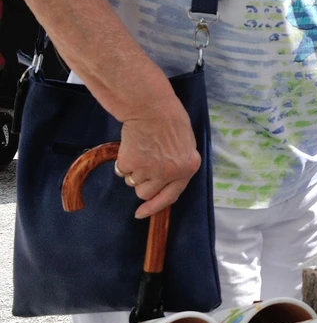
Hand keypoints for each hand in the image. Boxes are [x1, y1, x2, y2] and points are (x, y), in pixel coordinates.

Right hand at [116, 102, 201, 218]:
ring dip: (133, 170)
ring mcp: (149, 170)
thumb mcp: (185, 146)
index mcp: (187, 168)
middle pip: (146, 192)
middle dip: (142, 182)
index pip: (170, 196)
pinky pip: (121, 171)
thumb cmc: (171, 122)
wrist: (153, 108)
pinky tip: (133, 146)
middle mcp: (170, 173)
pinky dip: (124, 161)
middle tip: (145, 162)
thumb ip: (178, 165)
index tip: (141, 214)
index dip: (155, 207)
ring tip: (142, 149)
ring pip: (132, 182)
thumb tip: (165, 183)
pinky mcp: (131, 163)